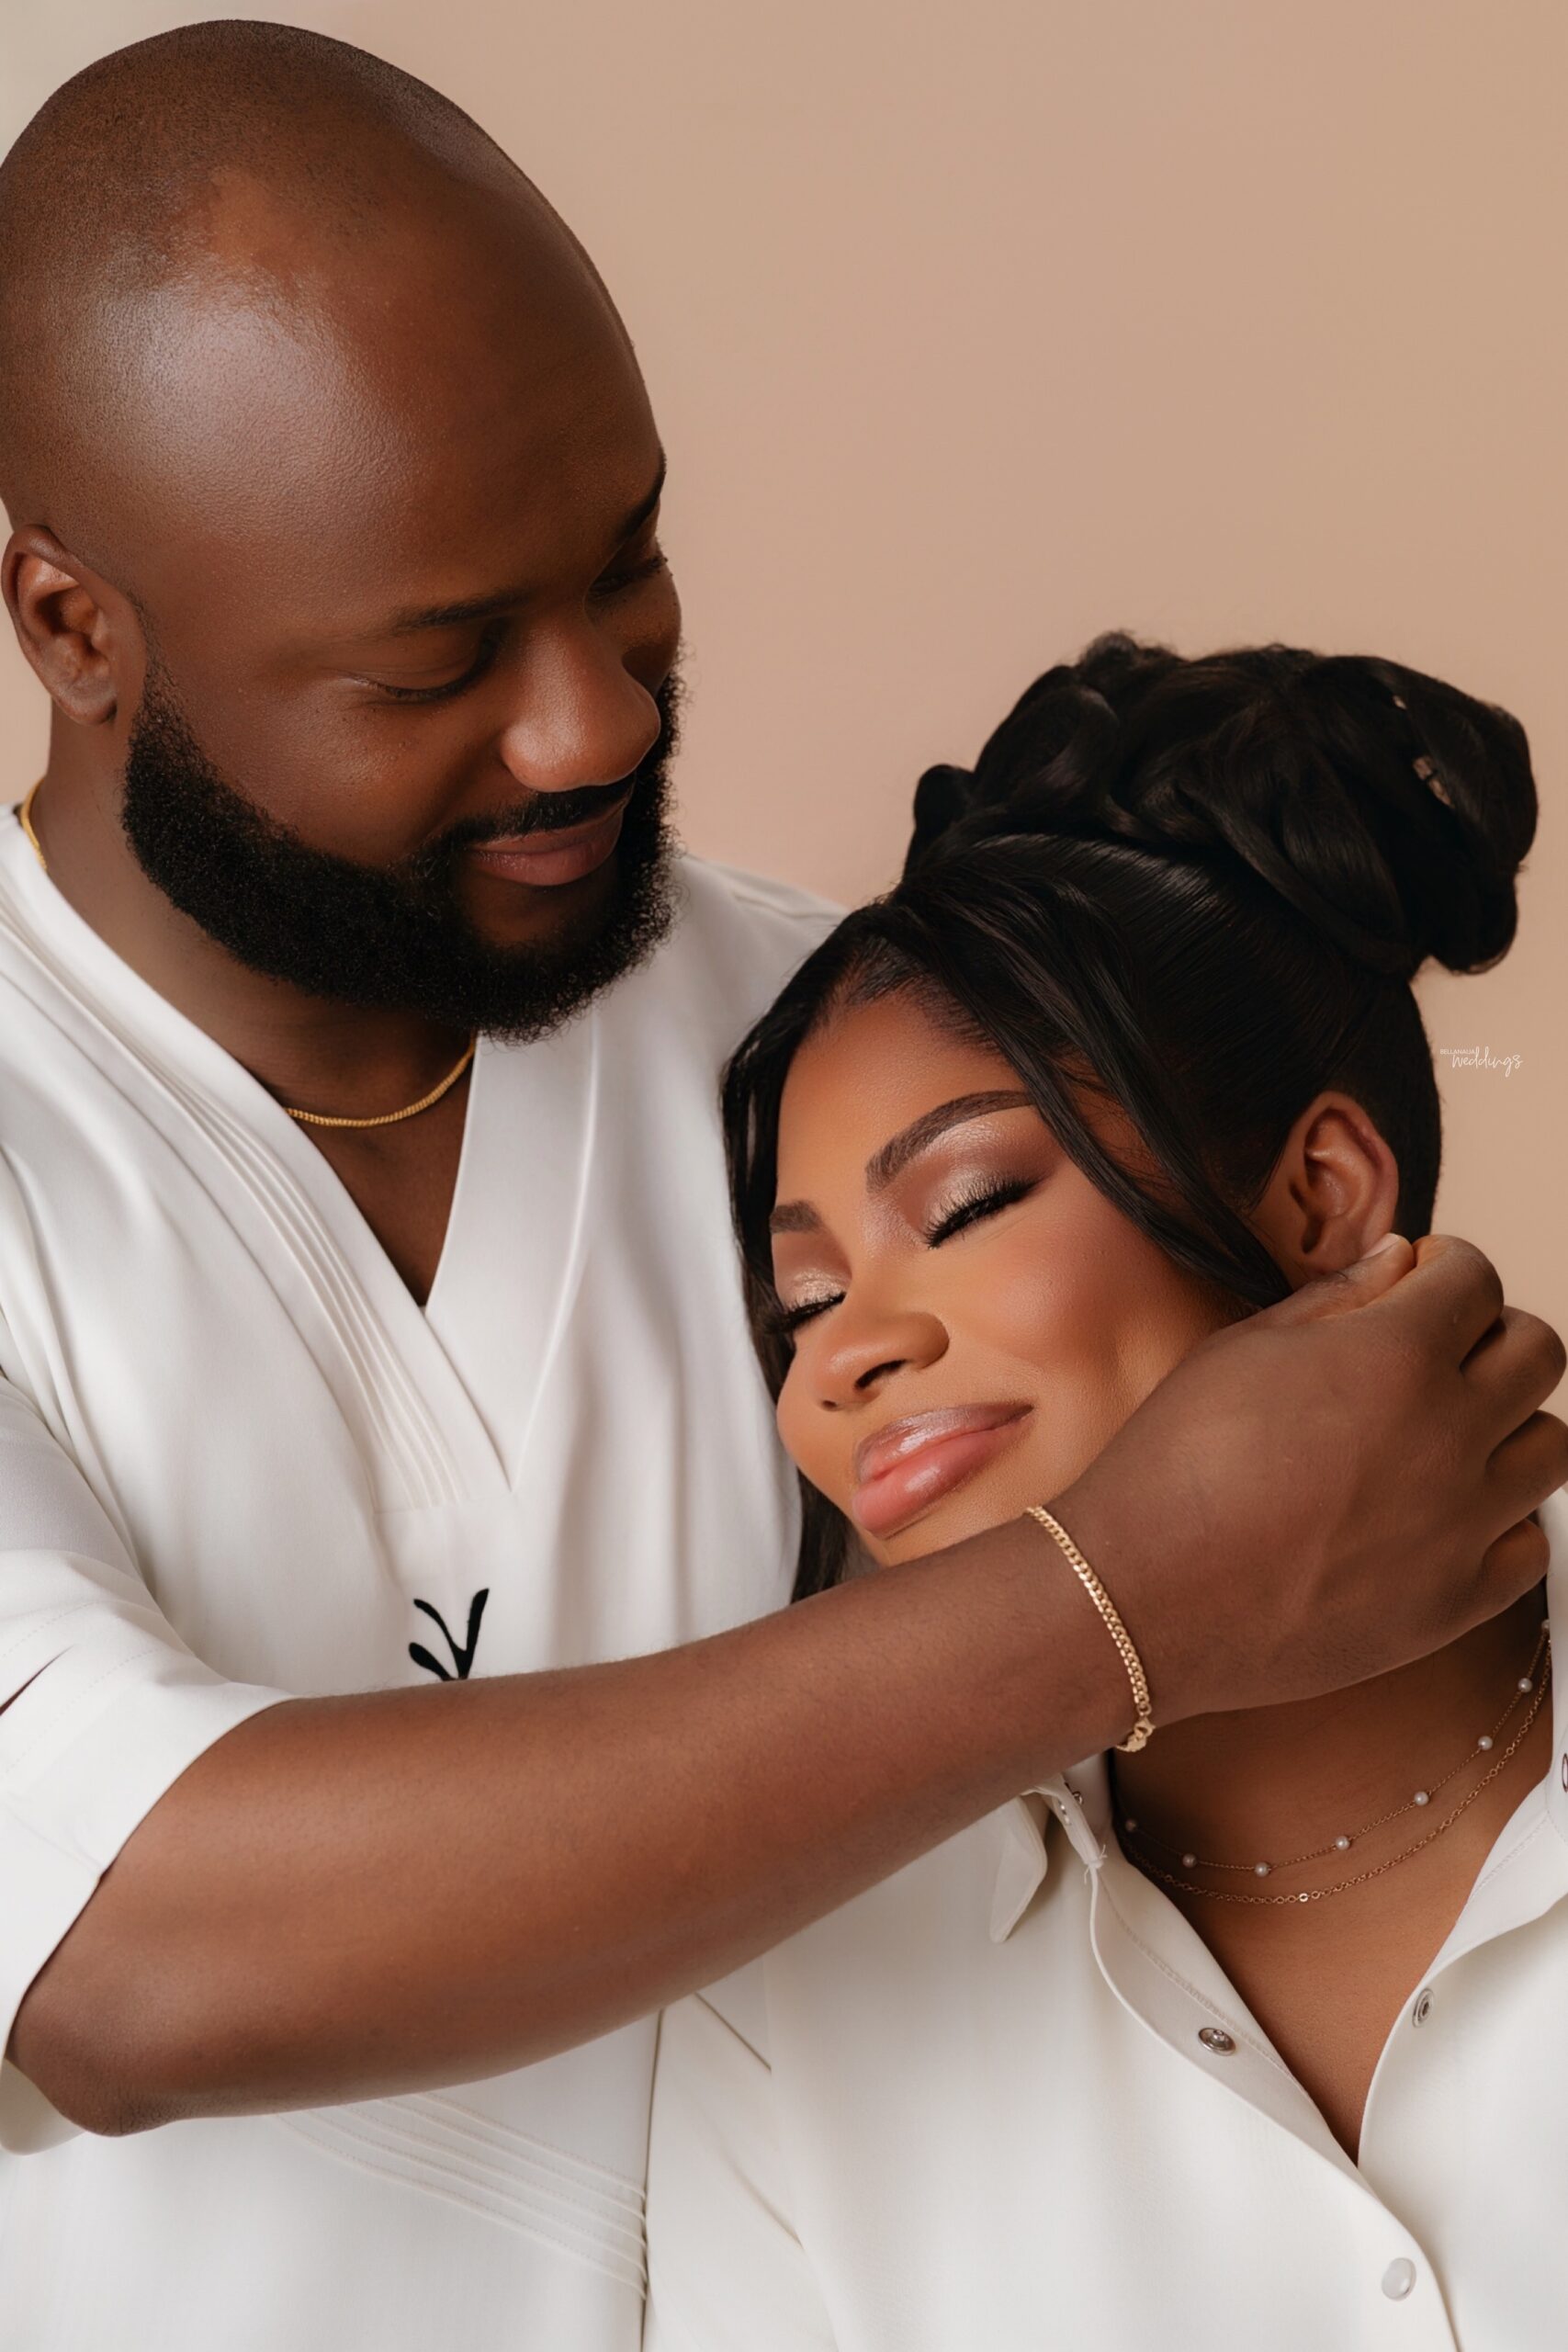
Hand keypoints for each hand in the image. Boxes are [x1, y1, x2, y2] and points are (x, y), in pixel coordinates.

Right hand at [1051, 1234, 1567, 1725]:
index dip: (1447, 1267)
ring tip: (1446, 1435)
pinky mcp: (1456, 1602)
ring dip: (1508, 1425)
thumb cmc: (1175, 1466)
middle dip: (1492, 1334)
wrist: (1142, 1596)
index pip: (1478, 1278)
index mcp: (1394, 1355)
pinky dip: (1500, 1520)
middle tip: (1441, 1351)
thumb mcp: (1241, 1351)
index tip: (1421, 1282)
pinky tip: (1443, 1512)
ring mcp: (1462, 1524)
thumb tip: (1400, 1260)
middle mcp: (1448, 1433)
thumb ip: (1337, 1298)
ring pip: (1550, 1446)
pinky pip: (1530, 1544)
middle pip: (1539, 1353)